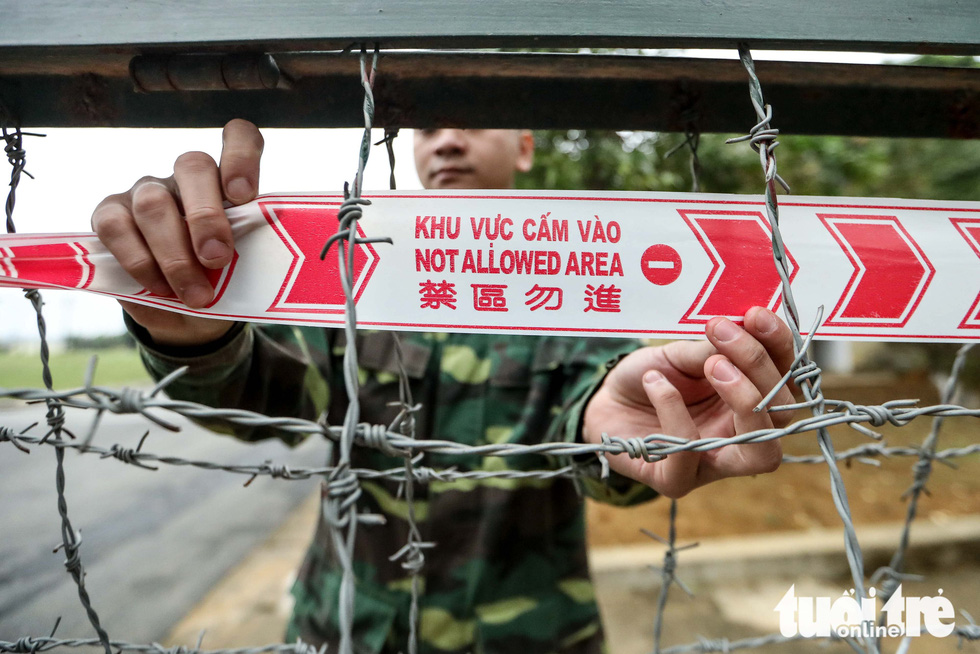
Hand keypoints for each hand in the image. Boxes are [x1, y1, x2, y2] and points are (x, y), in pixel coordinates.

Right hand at [91, 119, 263, 346]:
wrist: (188, 318)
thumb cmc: (226, 285)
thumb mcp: (248, 271)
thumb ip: (252, 253)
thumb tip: (267, 260)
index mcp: (228, 182)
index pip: (239, 138)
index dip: (241, 155)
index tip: (243, 196)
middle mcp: (186, 178)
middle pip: (193, 166)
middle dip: (206, 216)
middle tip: (218, 260)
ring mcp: (145, 192)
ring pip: (153, 202)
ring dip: (174, 254)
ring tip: (195, 294)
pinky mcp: (109, 214)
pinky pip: (115, 226)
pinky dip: (139, 261)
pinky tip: (160, 288)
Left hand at [582, 306, 796, 497]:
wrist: (604, 401)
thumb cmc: (650, 377)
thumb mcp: (681, 354)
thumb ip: (714, 347)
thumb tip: (747, 325)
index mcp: (753, 399)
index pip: (788, 379)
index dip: (780, 346)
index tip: (756, 314)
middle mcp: (744, 435)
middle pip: (782, 415)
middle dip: (760, 369)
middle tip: (723, 334)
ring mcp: (714, 463)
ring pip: (761, 453)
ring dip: (744, 400)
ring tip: (712, 363)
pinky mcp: (676, 480)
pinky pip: (688, 451)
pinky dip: (673, 411)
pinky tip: (655, 382)